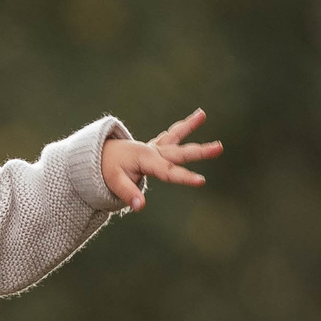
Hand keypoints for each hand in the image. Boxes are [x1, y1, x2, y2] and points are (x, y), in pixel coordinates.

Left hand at [103, 109, 219, 210]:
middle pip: (180, 152)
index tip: (202, 181)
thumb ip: (128, 193)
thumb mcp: (114, 183)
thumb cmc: (108, 169)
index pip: (169, 171)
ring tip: (202, 114)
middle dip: (200, 152)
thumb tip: (139, 206)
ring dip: (190, 126)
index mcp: (147, 159)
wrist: (101, 156)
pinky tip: (199, 116)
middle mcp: (154, 151)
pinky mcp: (156, 146)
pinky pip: (172, 134)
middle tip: (219, 147)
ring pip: (176, 136)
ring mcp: (156, 147)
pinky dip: (183, 127)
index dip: (185, 177)